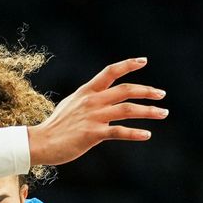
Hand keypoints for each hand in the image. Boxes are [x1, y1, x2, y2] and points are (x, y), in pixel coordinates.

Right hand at [27, 58, 166, 165]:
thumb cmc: (55, 126)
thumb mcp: (71, 104)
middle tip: (162, 95)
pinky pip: (119, 132)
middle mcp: (92, 101)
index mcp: (87, 91)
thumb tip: (99, 95)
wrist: (40, 142)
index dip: (128, 64)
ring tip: (163, 113)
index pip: (110, 72)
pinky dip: (135, 133)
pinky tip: (147, 135)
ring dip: (149, 111)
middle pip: (126, 90)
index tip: (144, 61)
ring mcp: (93, 116)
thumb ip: (87, 99)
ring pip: (127, 109)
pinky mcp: (93, 134)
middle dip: (147, 91)